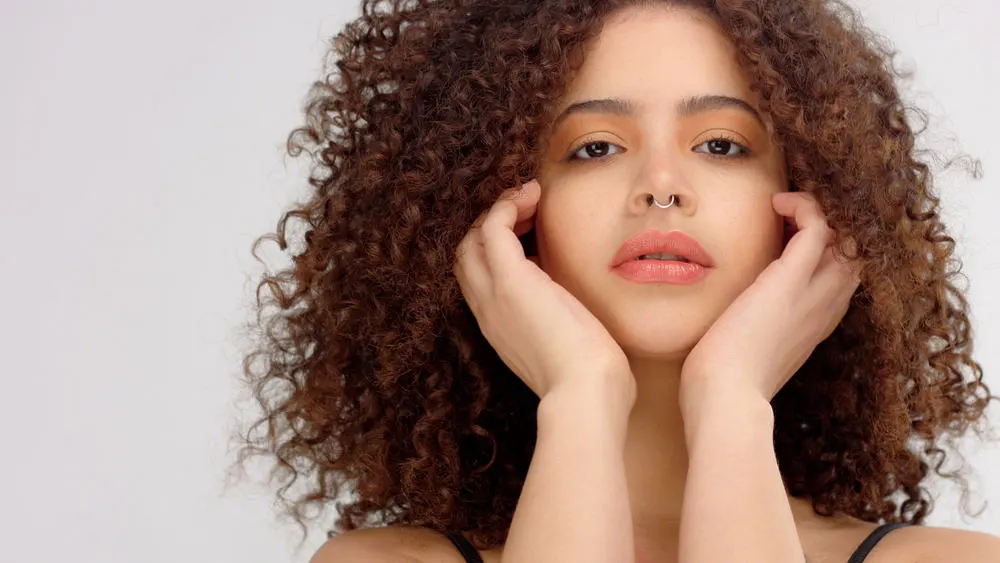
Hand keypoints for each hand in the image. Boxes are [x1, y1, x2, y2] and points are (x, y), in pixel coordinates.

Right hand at [453, 179, 633, 399]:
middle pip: (467, 255)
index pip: (480, 279)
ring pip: (473, 239)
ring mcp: (494, 295)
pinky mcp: (511, 280)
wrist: (586, 393)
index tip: (530, 233)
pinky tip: (532, 196)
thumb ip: (563, 322)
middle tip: (528, 211)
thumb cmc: (590, 379)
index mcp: (500, 328)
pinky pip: (492, 227)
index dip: (497, 250)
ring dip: (499, 211)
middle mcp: (487, 311)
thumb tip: (579, 306)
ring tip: (530, 199)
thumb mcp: (567, 344)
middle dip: (493, 227)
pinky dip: (507, 205)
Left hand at [679, 191, 862, 413]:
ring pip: (846, 235)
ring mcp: (814, 293)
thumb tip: (738, 315)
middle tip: (792, 212)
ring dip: (819, 209)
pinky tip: (778, 202)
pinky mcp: (790, 281)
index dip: (826, 248)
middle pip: (854, 251)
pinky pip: (819, 228)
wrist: (725, 397)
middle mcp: (827, 306)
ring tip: (786, 204)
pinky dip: (805, 206)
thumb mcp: (755, 350)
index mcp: (818, 323)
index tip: (790, 235)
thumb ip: (759, 329)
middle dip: (830, 223)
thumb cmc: (727, 381)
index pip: (841, 274)